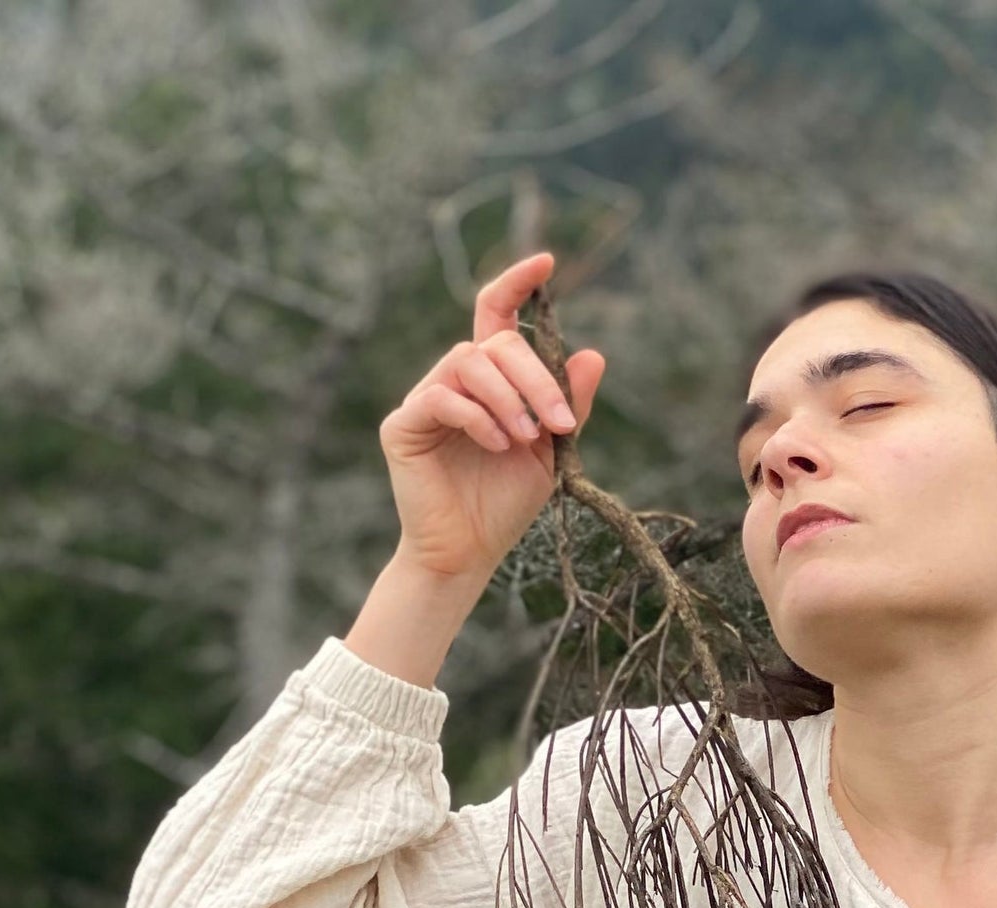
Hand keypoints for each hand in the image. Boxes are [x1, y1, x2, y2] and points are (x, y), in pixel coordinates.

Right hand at [378, 248, 608, 583]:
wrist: (467, 555)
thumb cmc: (504, 505)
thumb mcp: (550, 453)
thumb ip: (568, 406)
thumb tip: (593, 355)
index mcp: (490, 381)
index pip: (497, 315)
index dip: (516, 283)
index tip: (547, 262)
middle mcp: (455, 380)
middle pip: (495, 342)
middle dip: (536, 378)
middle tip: (559, 423)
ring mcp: (426, 399)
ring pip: (468, 361)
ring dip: (509, 397)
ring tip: (526, 438)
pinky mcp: (403, 425)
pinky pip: (441, 397)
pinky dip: (477, 417)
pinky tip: (498, 444)